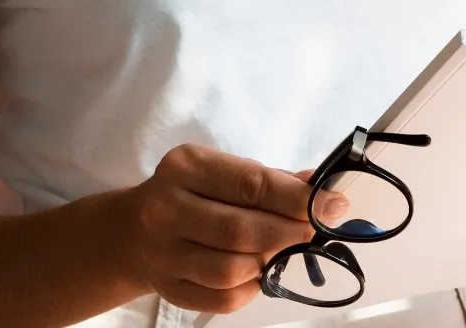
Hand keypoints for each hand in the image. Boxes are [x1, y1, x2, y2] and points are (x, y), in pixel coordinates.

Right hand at [123, 144, 348, 313]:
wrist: (133, 230)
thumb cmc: (193, 194)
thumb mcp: (225, 171)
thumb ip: (274, 181)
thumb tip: (324, 190)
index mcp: (186, 167)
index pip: (252, 184)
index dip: (298, 199)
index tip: (332, 205)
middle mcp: (166, 208)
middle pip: (243, 230)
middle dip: (291, 232)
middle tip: (315, 230)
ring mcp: (163, 253)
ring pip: (233, 269)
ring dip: (271, 262)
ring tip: (284, 249)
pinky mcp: (169, 288)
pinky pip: (224, 298)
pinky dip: (253, 288)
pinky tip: (259, 272)